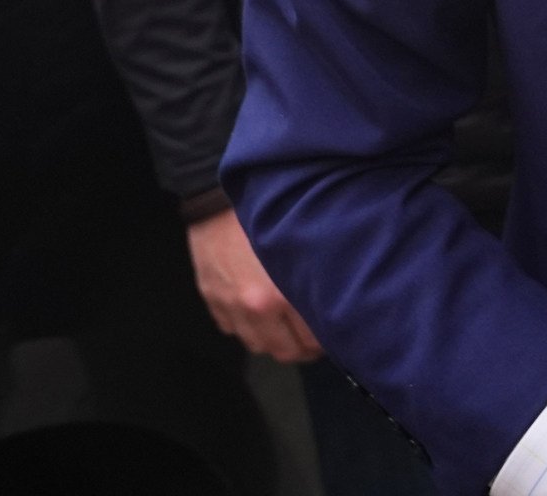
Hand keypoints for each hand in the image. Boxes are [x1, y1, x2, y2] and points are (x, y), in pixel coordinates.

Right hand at [186, 208, 321, 362]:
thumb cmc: (266, 211)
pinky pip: (232, 330)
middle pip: (285, 351)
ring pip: (257, 345)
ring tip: (286, 326)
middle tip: (314, 337)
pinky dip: (246, 326)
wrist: (217, 196)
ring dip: (273, 340)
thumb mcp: (301, 242)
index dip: (327, 339)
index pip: (312, 339)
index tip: (335, 332)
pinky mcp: (211, 299)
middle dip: (303, 348)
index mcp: (281, 293)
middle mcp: (254, 306)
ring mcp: (229, 306)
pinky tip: (257, 311)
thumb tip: (333, 302)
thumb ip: (315, 278)